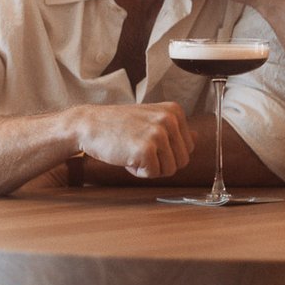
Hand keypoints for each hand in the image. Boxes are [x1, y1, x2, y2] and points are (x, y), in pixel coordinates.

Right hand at [66, 102, 195, 178]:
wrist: (88, 125)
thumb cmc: (117, 125)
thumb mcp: (149, 120)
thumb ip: (174, 129)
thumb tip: (196, 136)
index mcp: (174, 111)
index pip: (188, 148)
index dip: (166, 153)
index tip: (146, 142)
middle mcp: (169, 119)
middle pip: (182, 161)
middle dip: (160, 163)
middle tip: (137, 149)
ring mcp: (158, 133)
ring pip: (169, 170)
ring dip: (148, 168)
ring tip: (131, 151)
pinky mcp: (146, 148)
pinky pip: (153, 174)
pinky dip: (137, 171)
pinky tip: (125, 156)